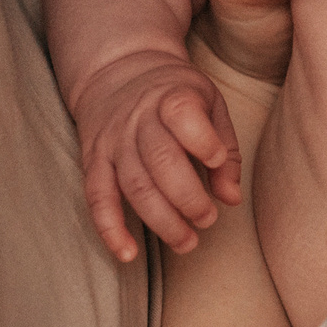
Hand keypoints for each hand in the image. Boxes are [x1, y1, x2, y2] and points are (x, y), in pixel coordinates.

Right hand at [77, 52, 239, 262]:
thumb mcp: (209, 103)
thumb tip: (232, 197)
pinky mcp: (94, 162)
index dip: (202, 140)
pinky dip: (110, 229)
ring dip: (161, 221)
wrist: (117, 72)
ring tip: (187, 242)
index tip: (217, 160)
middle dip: (187, 198)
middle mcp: (137, 119)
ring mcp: (113, 142)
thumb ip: (226, 147)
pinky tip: (128, 253)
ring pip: (133, 185)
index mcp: (171, 97)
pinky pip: (97, 198)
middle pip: (159, 161)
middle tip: (207, 220)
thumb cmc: (175, 94)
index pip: (181, 113)